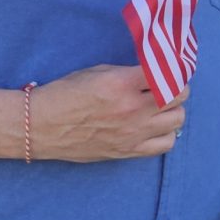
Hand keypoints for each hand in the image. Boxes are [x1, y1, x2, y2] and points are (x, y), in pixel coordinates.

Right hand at [31, 65, 186, 161]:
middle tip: (167, 87)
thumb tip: (154, 73)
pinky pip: (166, 144)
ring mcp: (133, 132)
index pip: (168, 73)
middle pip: (180, 96)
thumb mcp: (96, 72)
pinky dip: (166, 134)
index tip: (170, 69)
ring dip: (173, 111)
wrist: (40, 126)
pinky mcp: (129, 150)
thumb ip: (128, 72)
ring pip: (178, 120)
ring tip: (160, 108)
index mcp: (122, 83)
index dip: (172, 69)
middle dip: (177, 88)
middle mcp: (132, 108)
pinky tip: (154, 127)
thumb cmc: (64, 94)